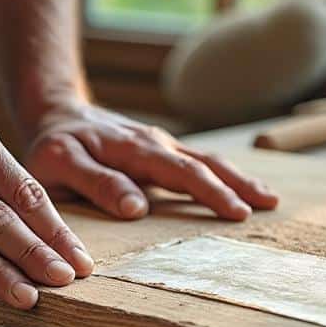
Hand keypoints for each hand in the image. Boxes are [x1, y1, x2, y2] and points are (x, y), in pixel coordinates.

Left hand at [23, 102, 278, 219]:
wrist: (55, 113)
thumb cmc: (54, 147)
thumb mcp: (59, 165)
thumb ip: (96, 183)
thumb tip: (138, 209)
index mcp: (133, 149)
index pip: (180, 173)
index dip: (210, 193)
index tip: (236, 213)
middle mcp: (154, 143)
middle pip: (203, 165)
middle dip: (236, 187)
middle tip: (264, 209)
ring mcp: (162, 145)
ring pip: (207, 161)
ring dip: (239, 179)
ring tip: (271, 198)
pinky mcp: (164, 150)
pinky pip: (200, 161)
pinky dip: (226, 175)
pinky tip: (247, 189)